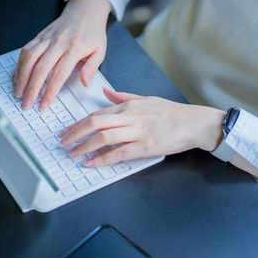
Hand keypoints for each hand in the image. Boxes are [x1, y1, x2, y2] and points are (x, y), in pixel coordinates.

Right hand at [14, 0, 111, 110]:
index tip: (44, 104)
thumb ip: (92, 68)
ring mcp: (47, 38)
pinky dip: (20, 64)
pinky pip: (26, 49)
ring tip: (19, 92)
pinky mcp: (40, 35)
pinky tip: (18, 76)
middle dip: (32, 89)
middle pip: (41, 68)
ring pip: (29, 58)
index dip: (50, 92)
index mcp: (74, 49)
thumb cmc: (92, 32)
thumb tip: (84, 83)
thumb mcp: (100, 51)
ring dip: (22, 77)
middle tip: (27, 104)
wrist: (85, 11)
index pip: (59, 74)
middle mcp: (58, 43)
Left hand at [60, 89, 225, 166]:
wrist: (194, 123)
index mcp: (129, 106)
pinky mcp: (146, 147)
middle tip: (63, 142)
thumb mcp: (146, 99)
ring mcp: (138, 132)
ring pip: (104, 137)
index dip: (78, 123)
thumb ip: (123, 97)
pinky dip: (103, 159)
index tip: (66, 131)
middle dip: (75, 133)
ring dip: (84, 147)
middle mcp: (130, 117)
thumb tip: (105, 94)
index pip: (97, 113)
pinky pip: (119, 154)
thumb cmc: (171, 112)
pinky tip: (91, 163)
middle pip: (95, 123)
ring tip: (73, 153)